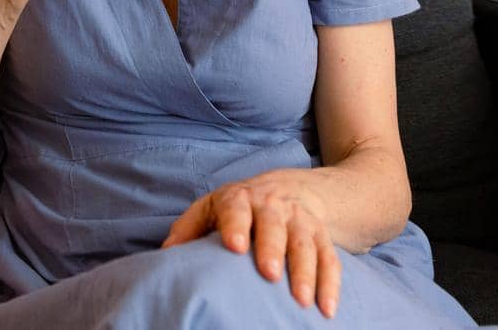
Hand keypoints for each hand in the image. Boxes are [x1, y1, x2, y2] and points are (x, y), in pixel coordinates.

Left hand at [162, 170, 341, 317]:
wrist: (288, 189)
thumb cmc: (238, 208)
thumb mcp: (210, 208)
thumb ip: (189, 228)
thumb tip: (167, 254)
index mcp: (239, 198)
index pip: (235, 208)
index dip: (235, 225)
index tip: (234, 246)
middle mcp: (273, 206)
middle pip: (274, 226)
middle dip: (272, 248)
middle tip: (268, 274)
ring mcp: (300, 220)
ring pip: (305, 244)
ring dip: (305, 272)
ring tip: (300, 300)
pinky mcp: (322, 236)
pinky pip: (329, 259)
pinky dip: (330, 284)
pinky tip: (327, 309)